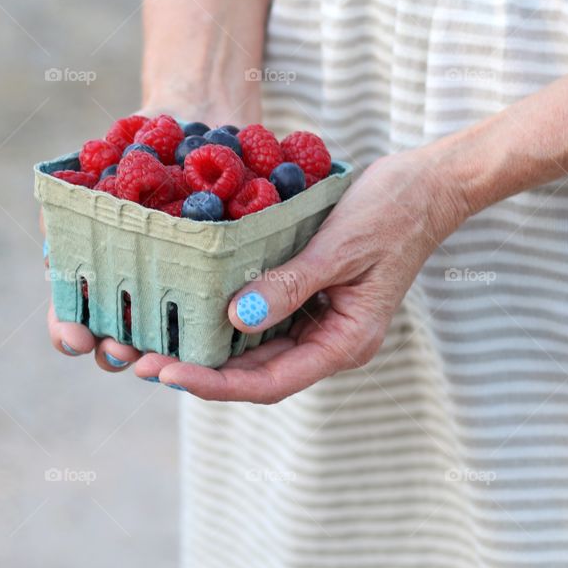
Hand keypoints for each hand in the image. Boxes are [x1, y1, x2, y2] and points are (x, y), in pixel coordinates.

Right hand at [44, 99, 260, 373]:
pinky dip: (213, 319)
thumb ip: (69, 205)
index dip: (69, 332)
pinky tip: (216, 325)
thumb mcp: (96, 168)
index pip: (74, 318)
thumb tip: (52, 248)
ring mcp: (183, 286)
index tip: (76, 337)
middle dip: (115, 351)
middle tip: (120, 351)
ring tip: (161, 355)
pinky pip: (220, 306)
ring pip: (168, 336)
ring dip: (161, 350)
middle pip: (119, 339)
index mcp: (101, 270)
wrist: (198, 117)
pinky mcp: (227, 277)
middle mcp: (140, 287)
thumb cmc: (138, 145)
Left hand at [134, 147, 468, 401]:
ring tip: (151, 342)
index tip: (167, 373)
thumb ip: (290, 285)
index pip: (269, 382)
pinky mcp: (308, 297)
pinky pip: (260, 317)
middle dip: (199, 371)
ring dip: (206, 349)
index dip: (214, 384)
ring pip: (253, 350)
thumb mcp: (339, 247)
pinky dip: (225, 317)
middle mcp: (328, 342)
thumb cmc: (393, 211)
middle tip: (140, 360)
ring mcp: (318, 321)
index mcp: (345, 343)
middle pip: (255, 374)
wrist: (427, 182)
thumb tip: (236, 319)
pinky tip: (187, 309)